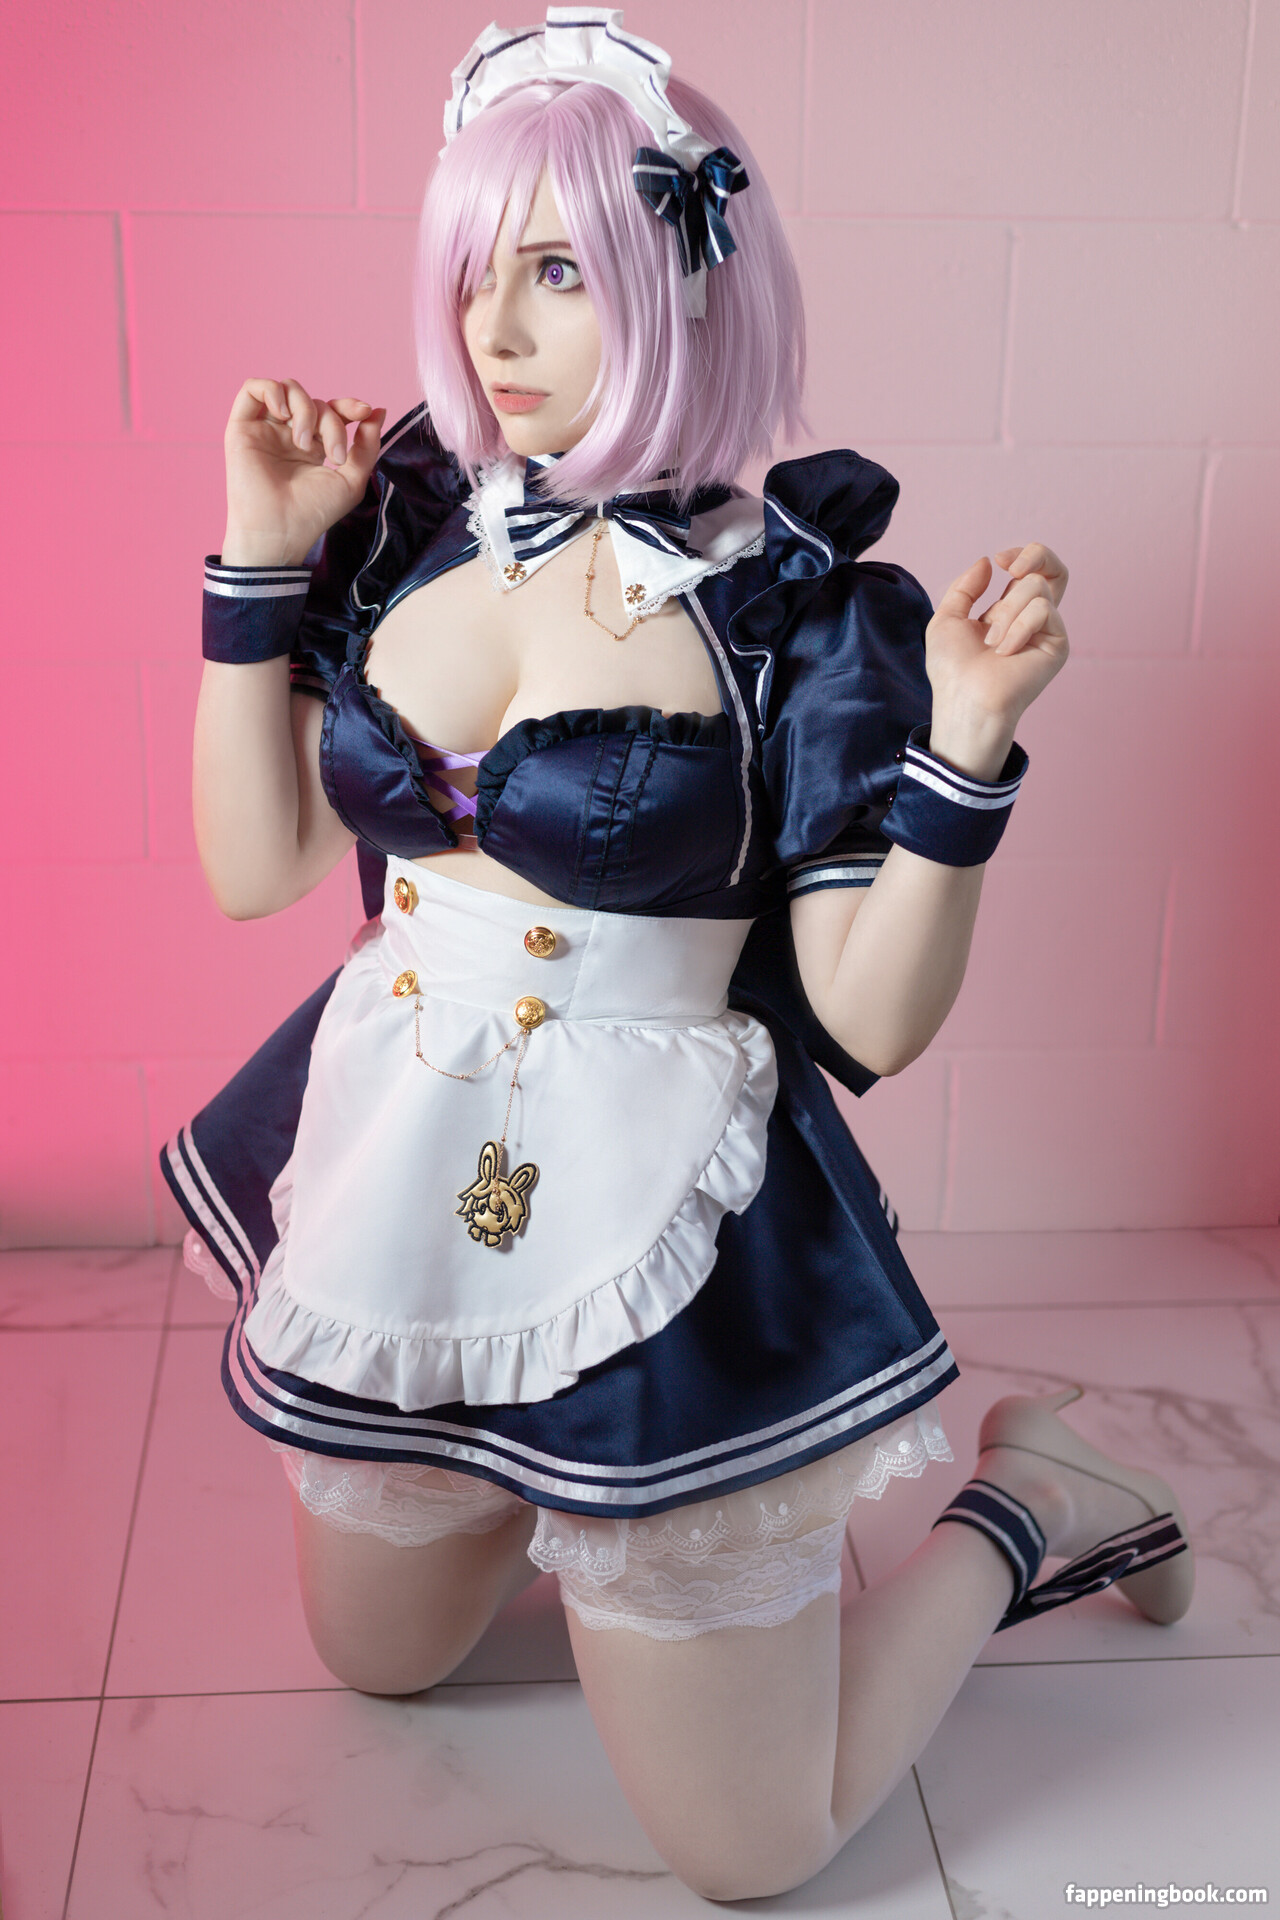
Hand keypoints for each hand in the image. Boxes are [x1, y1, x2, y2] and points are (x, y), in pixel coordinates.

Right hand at [221, 377, 385, 566]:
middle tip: (335, 454)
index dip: (348, 405)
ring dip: (305, 409)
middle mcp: (288, 434)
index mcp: (313, 446)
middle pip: (315, 403)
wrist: (280, 530)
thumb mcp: (351, 480)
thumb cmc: (313, 512)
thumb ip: (367, 446)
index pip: (331, 411)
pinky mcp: (242, 428)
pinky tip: (283, 414)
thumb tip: (378, 411)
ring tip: (303, 443)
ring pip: (288, 390)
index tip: (365, 412)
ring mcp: (266, 430)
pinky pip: (253, 388)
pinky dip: (272, 390)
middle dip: (331, 422)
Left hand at [924, 542, 1069, 776]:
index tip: (998, 560)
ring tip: (993, 643)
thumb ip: (966, 587)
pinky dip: (1017, 627)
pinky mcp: (1058, 644)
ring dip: (1006, 612)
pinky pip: (1043, 609)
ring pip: (1037, 587)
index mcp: (1009, 613)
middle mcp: (1032, 620)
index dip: (1022, 554)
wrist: (964, 699)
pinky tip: (1006, 652)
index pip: (1032, 570)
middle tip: (1011, 569)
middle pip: (1055, 570)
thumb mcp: (948, 618)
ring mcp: (1047, 632)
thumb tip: (988, 561)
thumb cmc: (953, 669)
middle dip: (1036, 554)